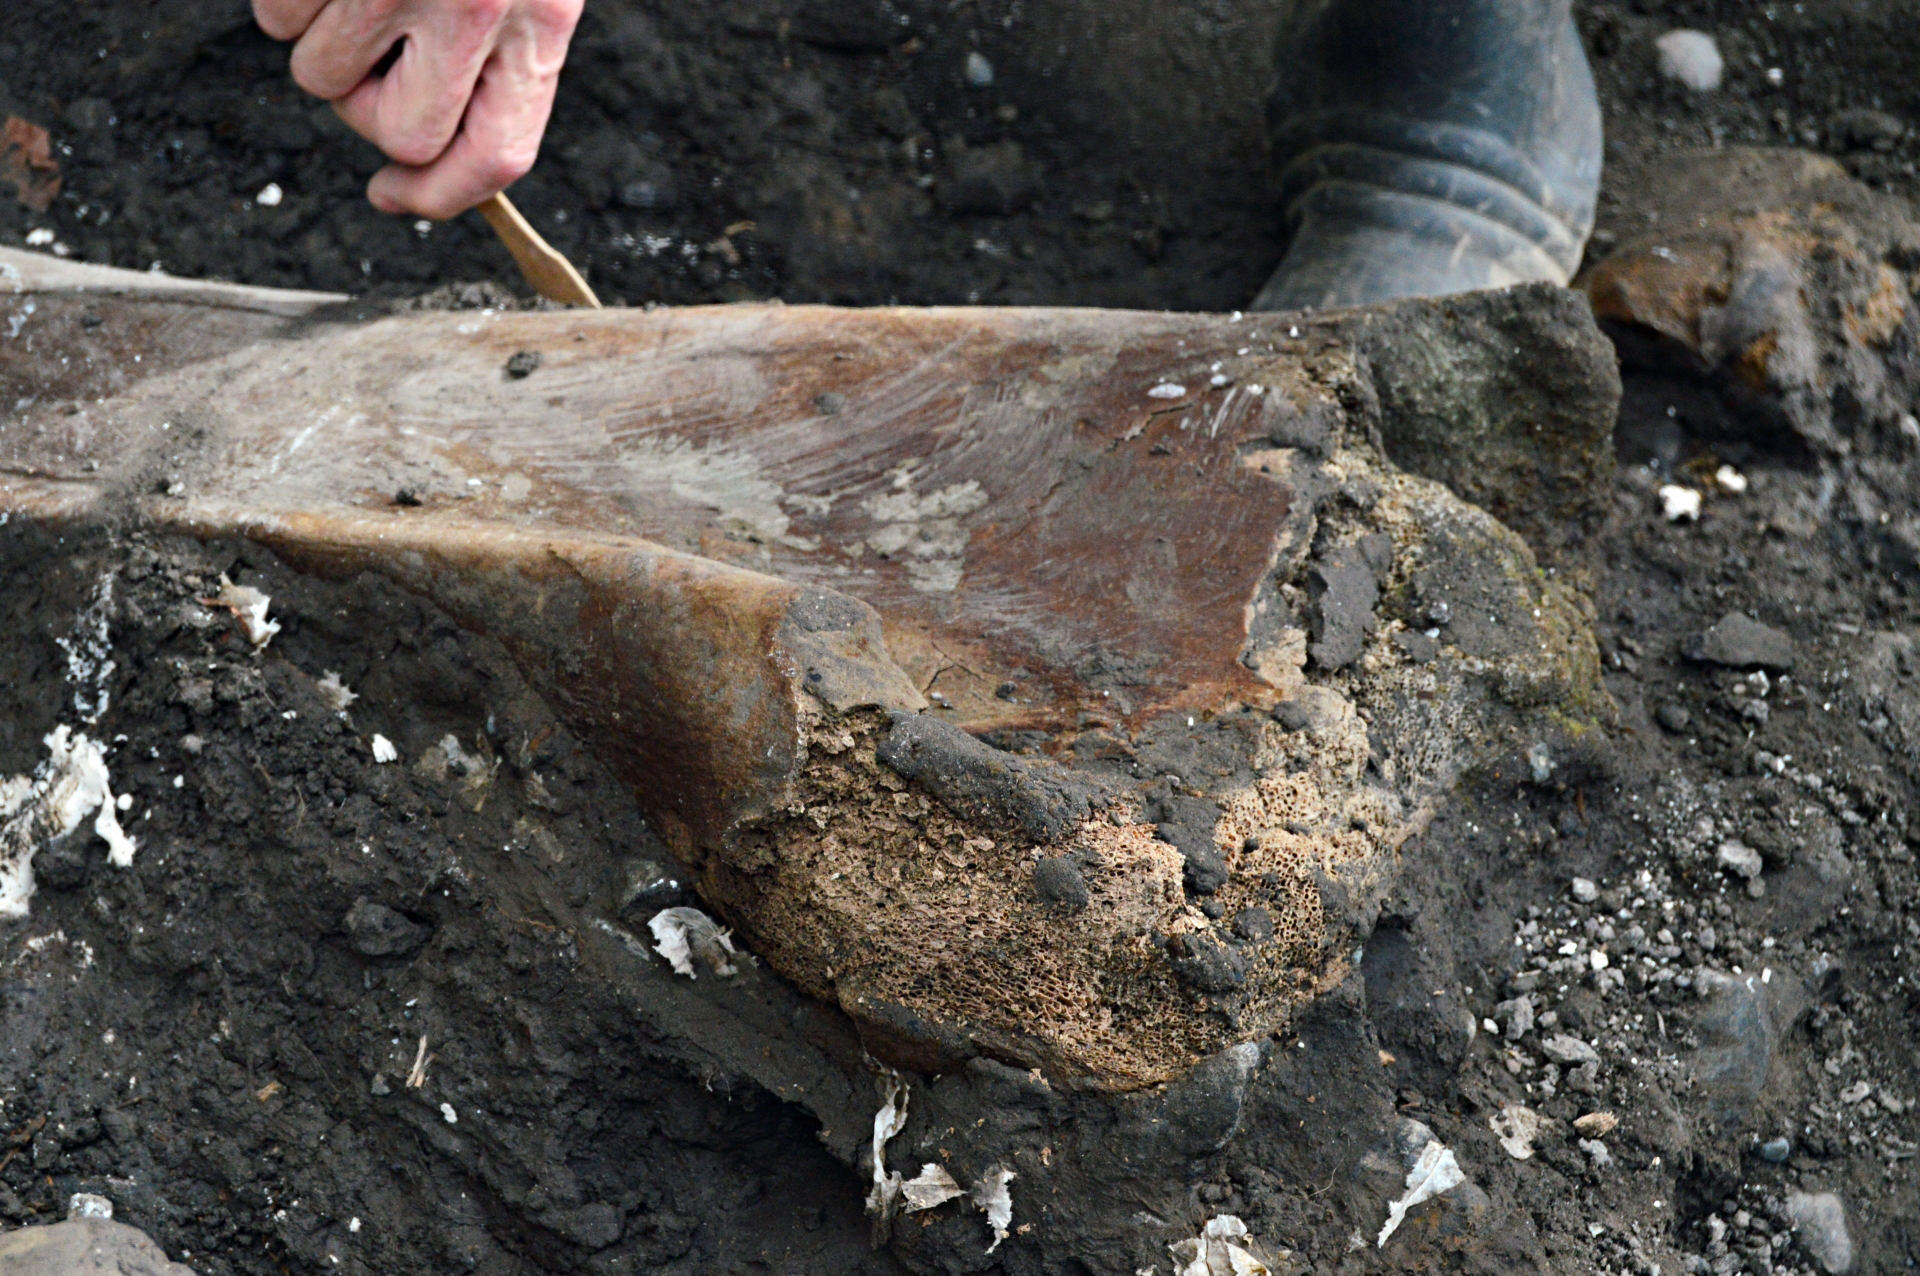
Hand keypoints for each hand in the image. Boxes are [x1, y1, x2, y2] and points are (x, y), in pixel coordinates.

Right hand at [253, 0, 583, 218]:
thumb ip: (501, 52)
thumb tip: (423, 163)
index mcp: (544, 15)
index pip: (499, 154)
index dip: (441, 195)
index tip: (392, 196)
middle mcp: (482, 2)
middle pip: (404, 136)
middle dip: (369, 110)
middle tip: (373, 52)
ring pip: (325, 79)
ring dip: (322, 45)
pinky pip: (279, 20)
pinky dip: (287, 4)